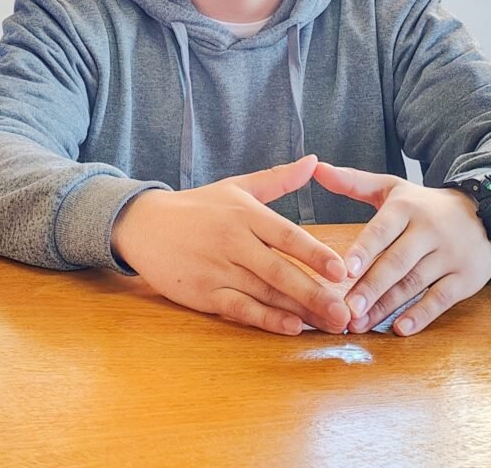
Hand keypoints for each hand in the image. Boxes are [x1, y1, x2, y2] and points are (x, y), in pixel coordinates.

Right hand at [111, 155, 349, 335]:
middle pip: (280, 270)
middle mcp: (233, 240)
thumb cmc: (196, 206)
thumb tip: (314, 161)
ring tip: (330, 324)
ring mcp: (218, 268)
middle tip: (346, 313)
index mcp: (244, 213)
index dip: (315, 254)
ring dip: (299, 311)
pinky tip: (290, 327)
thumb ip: (278, 179)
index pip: (287, 235)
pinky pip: (240, 309)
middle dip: (315, 293)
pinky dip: (266, 319)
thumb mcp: (236, 187)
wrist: (144, 224)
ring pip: (265, 293)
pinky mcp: (203, 292)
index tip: (342, 271)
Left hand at [312, 163, 490, 335]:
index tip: (346, 269)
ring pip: (414, 283)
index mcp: (406, 208)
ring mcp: (450, 255)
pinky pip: (441, 299)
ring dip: (386, 306)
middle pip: (397, 262)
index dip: (365, 250)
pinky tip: (400, 329)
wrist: (483, 212)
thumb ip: (353, 181)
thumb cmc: (423, 205)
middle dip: (371, 287)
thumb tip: (317, 167)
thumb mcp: (391, 188)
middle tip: (347, 308)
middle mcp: (429, 230)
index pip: (382, 230)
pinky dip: (421, 315)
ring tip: (361, 323)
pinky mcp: (466, 278)